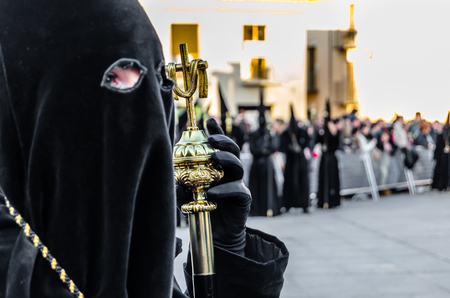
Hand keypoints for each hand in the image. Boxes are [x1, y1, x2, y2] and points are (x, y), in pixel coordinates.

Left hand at [176, 118, 250, 255]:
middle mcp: (229, 172)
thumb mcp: (185, 197)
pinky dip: (225, 189)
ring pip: (238, 165)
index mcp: (217, 167)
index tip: (209, 121)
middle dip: (224, 141)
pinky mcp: (243, 199)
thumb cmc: (201, 210)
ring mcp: (238, 184)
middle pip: (232, 150)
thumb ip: (180, 186)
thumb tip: (173, 177)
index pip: (218, 146)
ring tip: (216, 157)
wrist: (215, 234)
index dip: (216, 132)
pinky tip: (213, 191)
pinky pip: (237, 190)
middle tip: (213, 138)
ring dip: (227, 159)